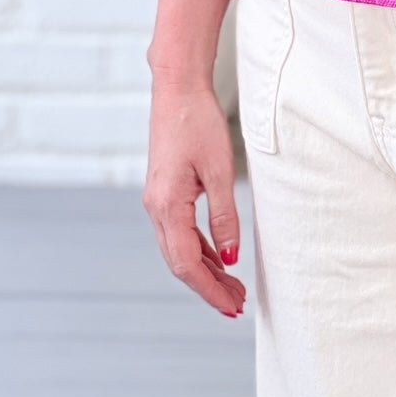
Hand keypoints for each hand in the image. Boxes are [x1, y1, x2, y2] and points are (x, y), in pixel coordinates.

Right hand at [143, 80, 246, 317]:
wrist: (178, 90)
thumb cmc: (198, 122)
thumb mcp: (219, 170)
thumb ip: (225, 216)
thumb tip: (231, 257)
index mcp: (167, 206)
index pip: (187, 264)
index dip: (210, 290)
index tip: (232, 306)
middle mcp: (157, 209)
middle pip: (181, 263)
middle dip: (209, 287)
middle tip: (238, 305)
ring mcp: (158, 202)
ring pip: (180, 250)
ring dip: (206, 271)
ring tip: (234, 288)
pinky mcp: (165, 193)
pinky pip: (181, 232)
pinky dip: (200, 249)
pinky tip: (219, 258)